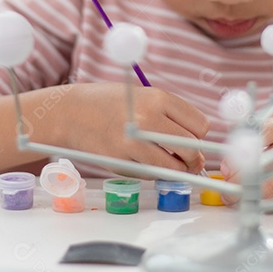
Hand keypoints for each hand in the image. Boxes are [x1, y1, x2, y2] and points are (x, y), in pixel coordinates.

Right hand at [43, 83, 208, 174]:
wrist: (72, 112)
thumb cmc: (112, 104)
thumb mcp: (145, 96)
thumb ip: (171, 116)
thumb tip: (198, 146)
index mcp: (158, 98)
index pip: (200, 126)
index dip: (199, 136)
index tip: (193, 140)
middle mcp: (148, 119)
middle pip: (192, 148)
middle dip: (193, 158)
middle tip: (189, 160)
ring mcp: (134, 142)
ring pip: (174, 167)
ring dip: (176, 169)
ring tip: (169, 163)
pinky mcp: (121, 161)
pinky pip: (151, 174)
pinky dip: (154, 172)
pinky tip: (145, 161)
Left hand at [220, 113, 272, 209]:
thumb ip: (259, 143)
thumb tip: (226, 167)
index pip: (252, 140)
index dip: (235, 158)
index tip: (224, 170)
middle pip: (258, 167)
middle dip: (237, 181)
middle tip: (226, 189)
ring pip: (268, 189)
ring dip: (248, 196)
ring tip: (236, 199)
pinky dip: (268, 205)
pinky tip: (260, 204)